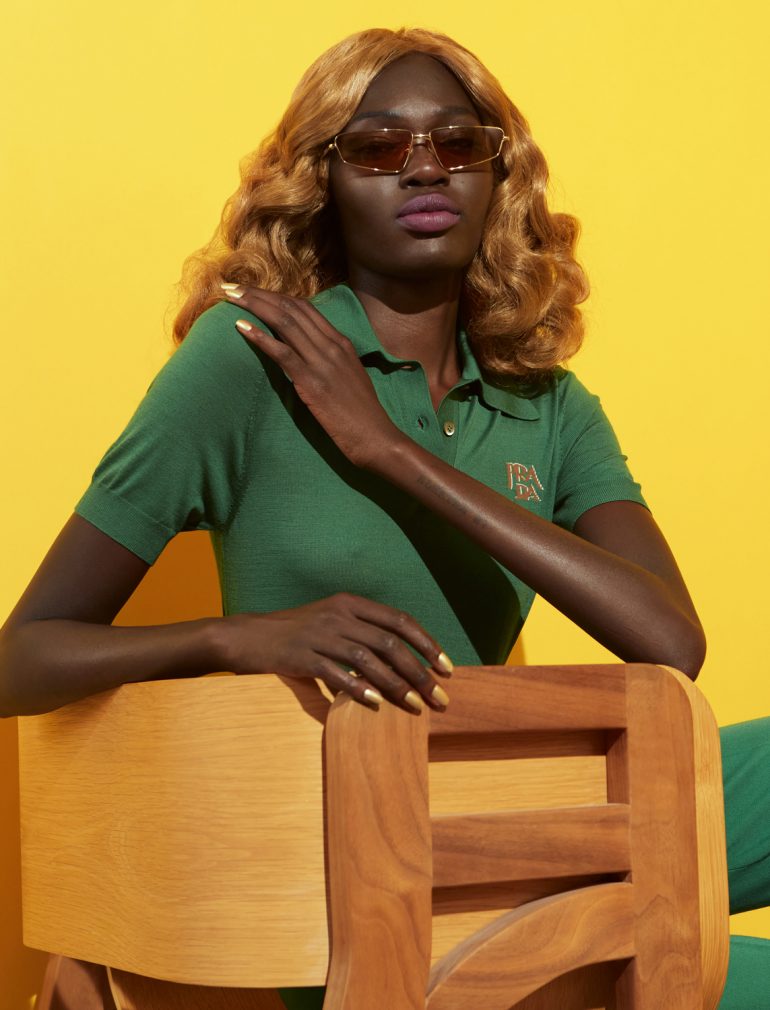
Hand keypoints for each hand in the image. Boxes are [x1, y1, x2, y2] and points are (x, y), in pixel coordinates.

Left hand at [221, 284, 403, 467]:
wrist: (376, 437)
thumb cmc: (362, 414)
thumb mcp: (350, 377)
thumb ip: (331, 361)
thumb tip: (310, 356)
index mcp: (341, 343)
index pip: (305, 308)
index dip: (276, 296)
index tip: (253, 292)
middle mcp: (332, 346)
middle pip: (291, 309)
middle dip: (258, 294)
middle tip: (231, 287)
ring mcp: (323, 362)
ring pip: (284, 323)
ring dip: (254, 306)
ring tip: (229, 297)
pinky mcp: (312, 382)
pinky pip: (282, 353)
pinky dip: (260, 337)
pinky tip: (240, 328)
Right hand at [221, 593, 452, 713]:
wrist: (244, 636)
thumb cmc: (292, 634)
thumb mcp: (329, 622)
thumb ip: (361, 633)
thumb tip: (400, 660)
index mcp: (349, 603)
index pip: (399, 620)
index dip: (427, 643)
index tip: (446, 668)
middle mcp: (338, 615)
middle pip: (390, 643)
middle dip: (420, 672)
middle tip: (438, 697)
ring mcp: (319, 635)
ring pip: (368, 659)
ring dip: (396, 685)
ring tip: (414, 706)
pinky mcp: (301, 655)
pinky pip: (336, 673)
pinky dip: (358, 689)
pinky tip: (375, 704)